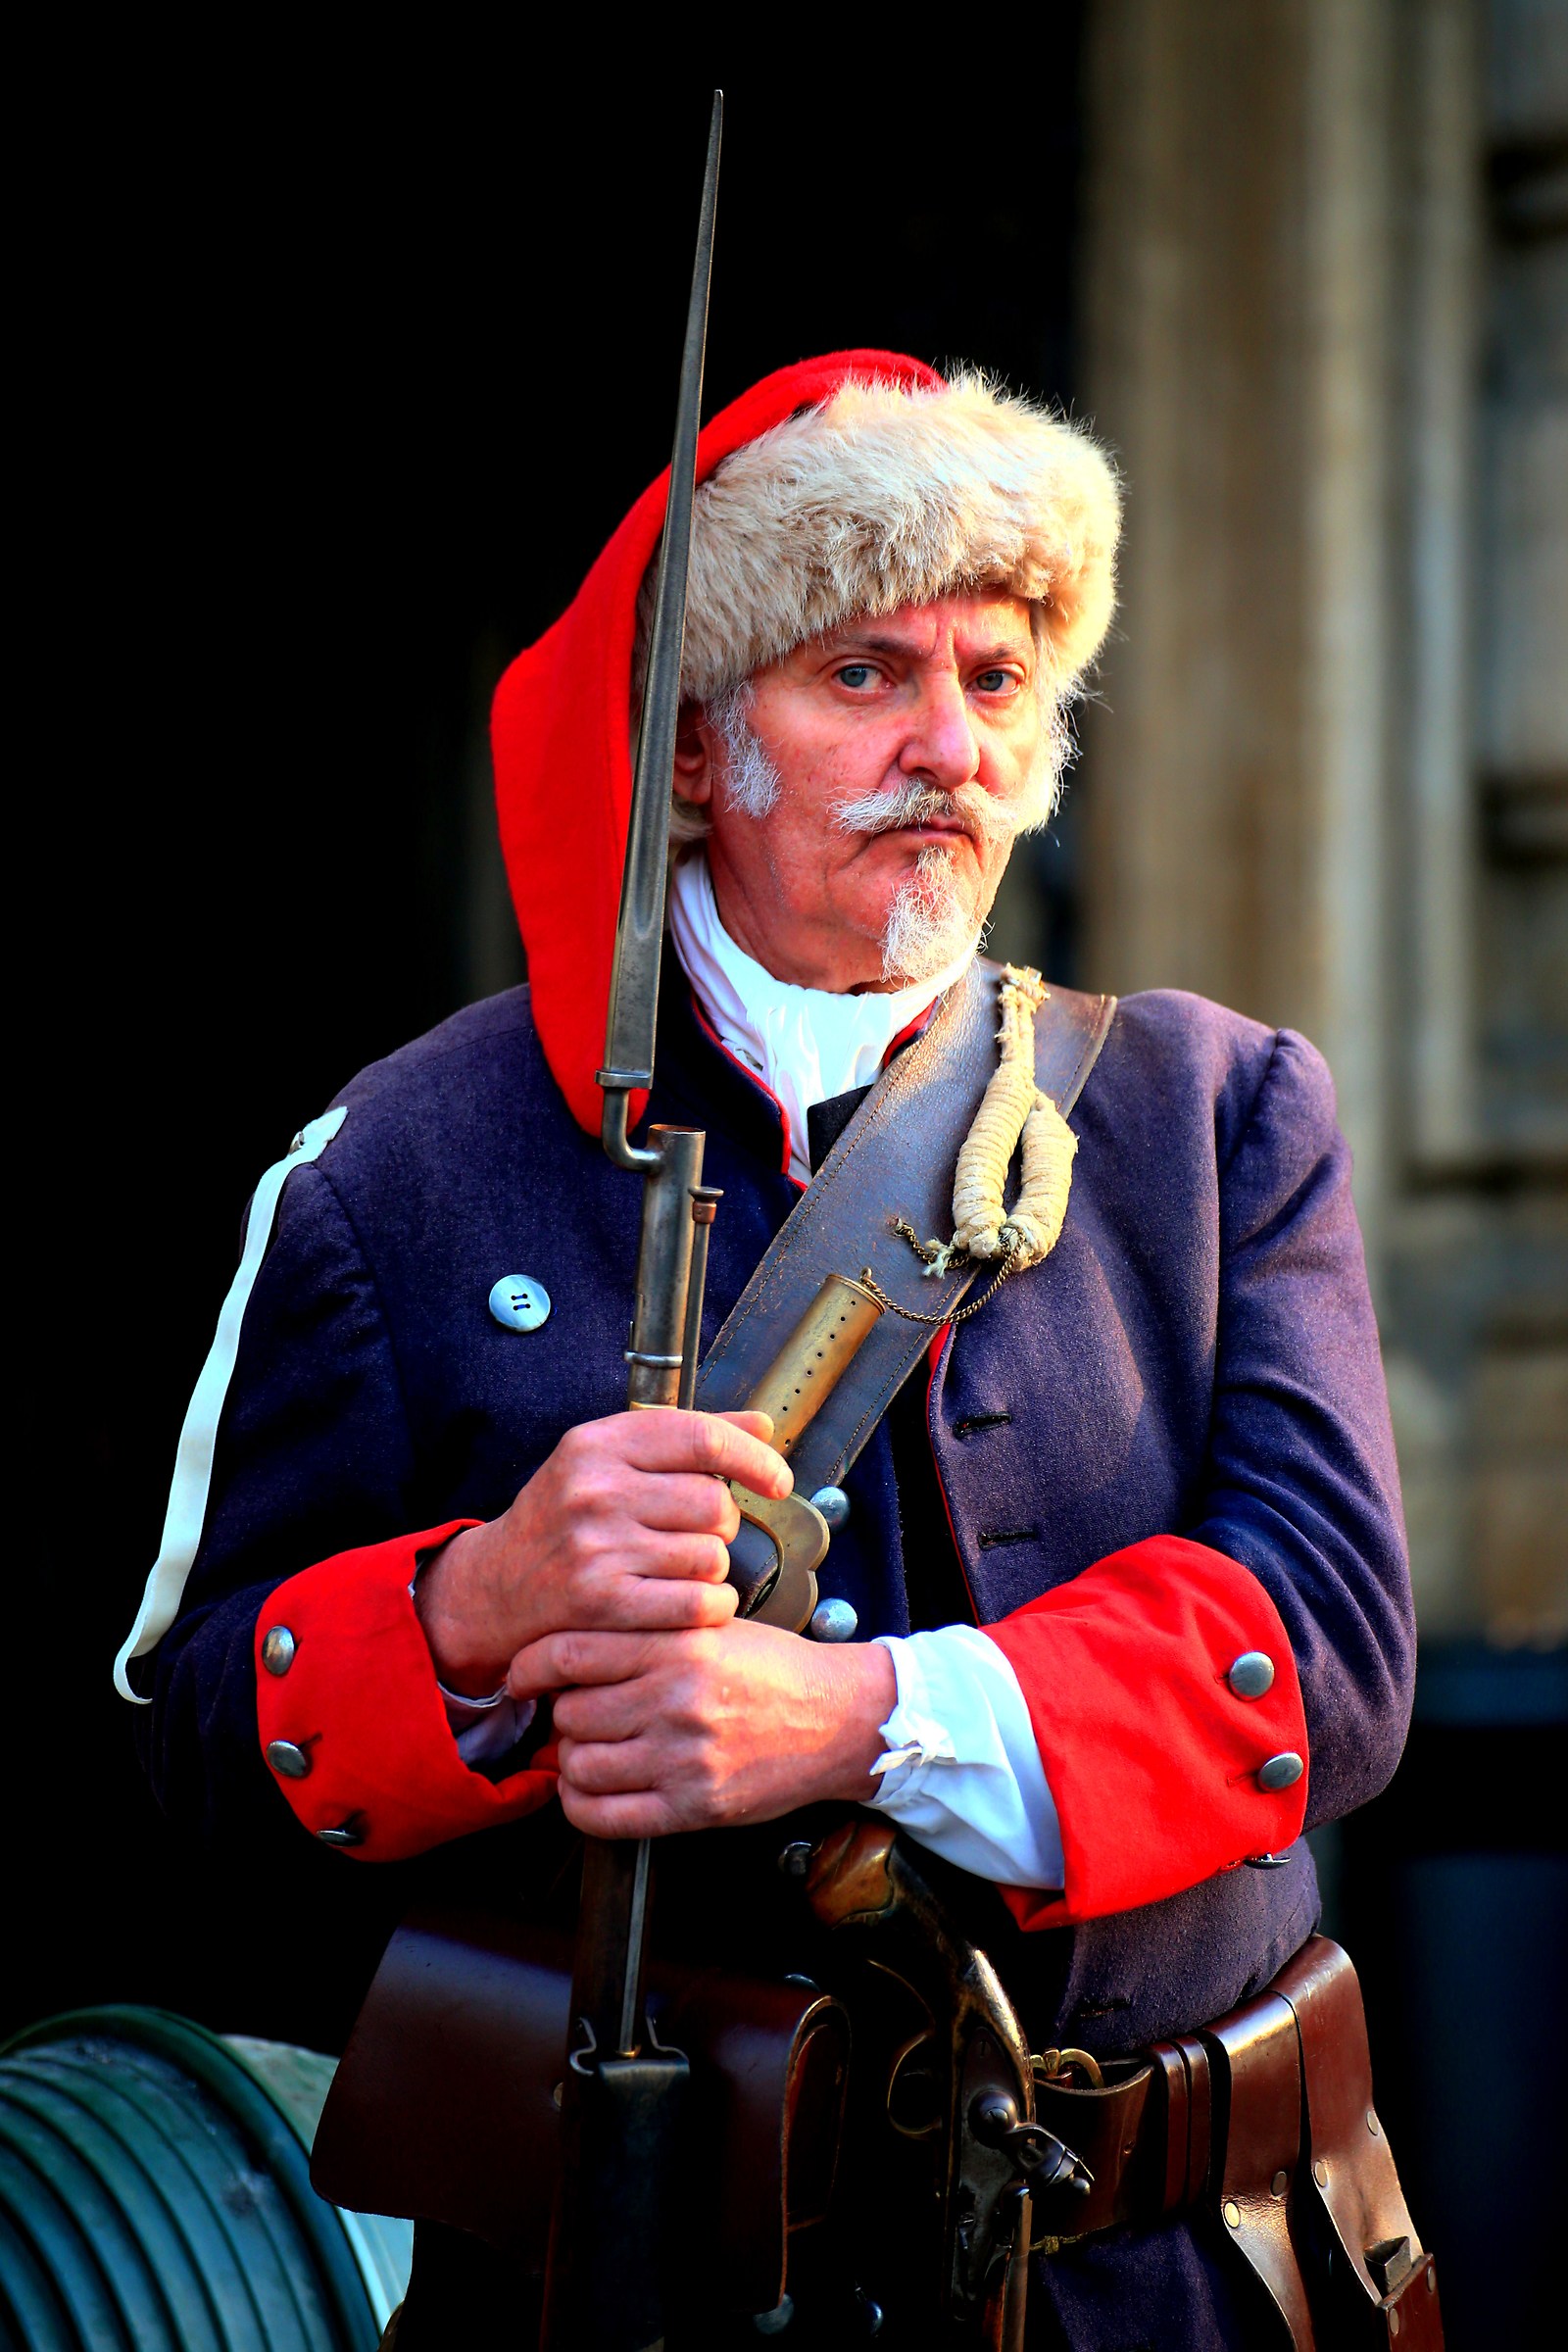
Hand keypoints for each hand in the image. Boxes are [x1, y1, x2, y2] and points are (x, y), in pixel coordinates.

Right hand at [414, 1409, 788, 1697]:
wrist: (496, 1586)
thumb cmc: (564, 1517)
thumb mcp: (609, 1460)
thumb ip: (686, 1438)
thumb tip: (763, 1423)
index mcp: (599, 1443)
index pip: (701, 1437)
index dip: (754, 1458)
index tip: (777, 1479)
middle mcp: (595, 1490)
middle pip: (715, 1503)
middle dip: (722, 1523)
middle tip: (699, 1533)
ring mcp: (597, 1548)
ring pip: (711, 1555)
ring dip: (713, 1567)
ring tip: (682, 1568)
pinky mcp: (603, 1603)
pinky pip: (696, 1603)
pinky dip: (711, 1607)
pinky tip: (697, 1602)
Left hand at [506, 1619, 897, 1837]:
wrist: (840, 1720)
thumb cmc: (773, 1670)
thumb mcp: (712, 1626)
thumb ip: (646, 1632)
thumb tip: (567, 1654)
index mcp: (678, 1643)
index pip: (568, 1652)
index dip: (530, 1666)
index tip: (523, 1675)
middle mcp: (677, 1698)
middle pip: (568, 1713)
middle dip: (562, 1716)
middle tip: (579, 1714)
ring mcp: (684, 1756)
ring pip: (579, 1765)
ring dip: (574, 1761)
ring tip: (595, 1749)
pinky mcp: (694, 1806)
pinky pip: (604, 1816)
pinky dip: (583, 1806)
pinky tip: (595, 1790)